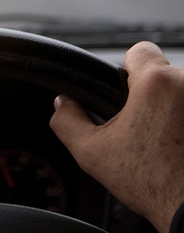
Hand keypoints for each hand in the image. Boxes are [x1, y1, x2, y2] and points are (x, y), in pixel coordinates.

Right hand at [50, 42, 183, 232]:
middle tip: (140, 128)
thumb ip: (68, 122)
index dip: (126, 68)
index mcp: (156, 83)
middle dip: (149, 95)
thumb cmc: (151, 182)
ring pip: (180, 94)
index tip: (123, 90)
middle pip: (162, 74)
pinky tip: (178, 147)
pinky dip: (182, 122)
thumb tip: (61, 106)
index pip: (140, 50)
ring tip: (162, 142)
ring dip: (171, 109)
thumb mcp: (92, 153)